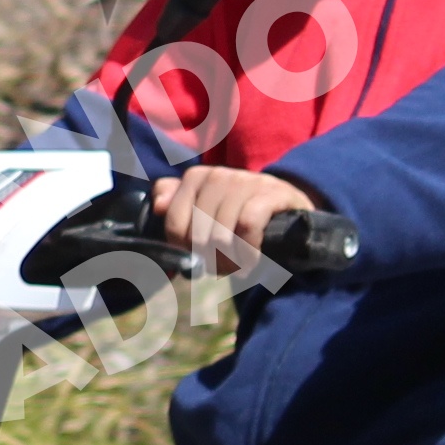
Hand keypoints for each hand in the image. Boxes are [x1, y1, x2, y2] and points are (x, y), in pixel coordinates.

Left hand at [156, 166, 318, 275]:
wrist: (286, 207)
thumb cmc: (237, 214)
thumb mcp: (205, 209)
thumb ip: (176, 205)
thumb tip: (158, 206)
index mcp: (196, 177)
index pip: (174, 223)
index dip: (182, 249)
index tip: (194, 258)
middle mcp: (218, 175)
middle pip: (198, 234)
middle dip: (208, 260)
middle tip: (220, 268)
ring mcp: (245, 182)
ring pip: (222, 234)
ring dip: (229, 262)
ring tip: (236, 268)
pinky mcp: (270, 193)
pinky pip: (249, 227)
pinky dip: (248, 252)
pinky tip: (251, 261)